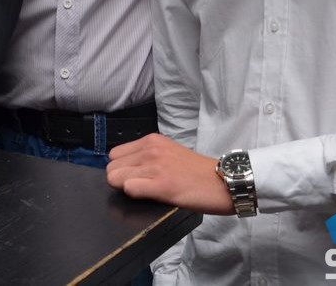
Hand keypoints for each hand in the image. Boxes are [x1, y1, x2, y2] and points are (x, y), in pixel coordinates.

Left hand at [106, 133, 233, 214]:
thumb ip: (148, 156)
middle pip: (111, 167)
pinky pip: (129, 189)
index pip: (114, 154)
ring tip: (147, 191)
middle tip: (140, 187)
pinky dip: (135, 195)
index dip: (121, 169)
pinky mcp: (162, 185)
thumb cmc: (197, 172)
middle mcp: (151, 150)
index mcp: (152, 141)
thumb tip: (125, 168)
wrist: (223, 181)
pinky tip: (151, 196)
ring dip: (126, 188)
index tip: (134, 177)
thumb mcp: (169, 153)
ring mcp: (155, 166)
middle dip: (120, 180)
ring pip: (115, 178)